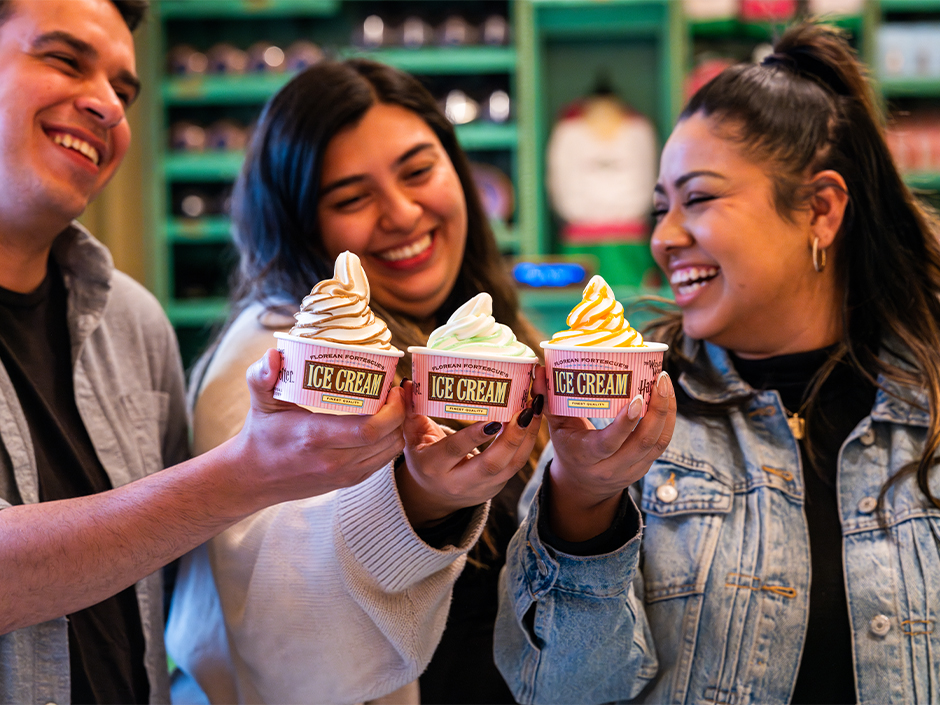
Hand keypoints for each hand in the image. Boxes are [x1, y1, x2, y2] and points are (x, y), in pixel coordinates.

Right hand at [230, 349, 406, 509]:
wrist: (254, 477)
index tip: (392, 387)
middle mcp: (333, 460)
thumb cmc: (260, 435)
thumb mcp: (259, 401)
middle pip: (387, 439)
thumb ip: (261, 376)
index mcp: (315, 437)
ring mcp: (343, 474)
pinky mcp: (348, 480)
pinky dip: (391, 441)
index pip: (369, 429)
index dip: (392, 409)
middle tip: (396, 390)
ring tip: (394, 404)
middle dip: (401, 413)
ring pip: (390, 452)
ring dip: (399, 427)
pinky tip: (386, 423)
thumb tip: (273, 355)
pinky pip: (382, 461)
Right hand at [396, 379, 543, 528]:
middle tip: (524, 409)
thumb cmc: (423, 455)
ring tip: (534, 408)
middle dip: (512, 436)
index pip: (456, 450)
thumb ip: (410, 410)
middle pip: (491, 464)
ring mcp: (481, 487)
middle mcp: (458, 481)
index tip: (494, 418)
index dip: (475, 436)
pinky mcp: (497, 487)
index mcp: (433, 466)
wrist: (434, 494)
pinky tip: (534, 419)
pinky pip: (517, 465)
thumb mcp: (411, 437)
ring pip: (511, 466)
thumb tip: (405, 384)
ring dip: (527, 437)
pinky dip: (529, 442)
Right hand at [541, 366, 675, 541]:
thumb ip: (548, 400)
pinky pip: (662, 444)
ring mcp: (631, 470)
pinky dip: (668, 420)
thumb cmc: (568, 447)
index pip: (609, 443)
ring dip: (667, 412)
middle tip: (660, 378)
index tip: (637, 397)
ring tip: (666, 383)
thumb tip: (538, 369)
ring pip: (658, 443)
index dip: (626, 423)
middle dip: (657, 409)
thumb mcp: (555, 427)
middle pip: (643, 442)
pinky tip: (668, 398)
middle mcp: (611, 468)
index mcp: (586, 457)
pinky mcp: (644, 467)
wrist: (582, 485)